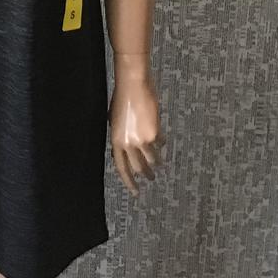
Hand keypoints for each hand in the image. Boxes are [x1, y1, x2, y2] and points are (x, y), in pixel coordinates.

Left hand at [108, 70, 165, 197]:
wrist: (133, 85)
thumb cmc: (121, 98)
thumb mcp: (115, 120)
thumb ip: (121, 136)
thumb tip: (126, 148)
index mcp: (115, 141)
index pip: (121, 168)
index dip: (129, 182)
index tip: (136, 192)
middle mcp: (128, 144)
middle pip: (138, 167)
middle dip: (146, 175)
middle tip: (151, 179)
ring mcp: (142, 140)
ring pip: (152, 159)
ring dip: (157, 163)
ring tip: (160, 165)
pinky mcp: (155, 133)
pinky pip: (160, 144)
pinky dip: (161, 144)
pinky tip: (162, 142)